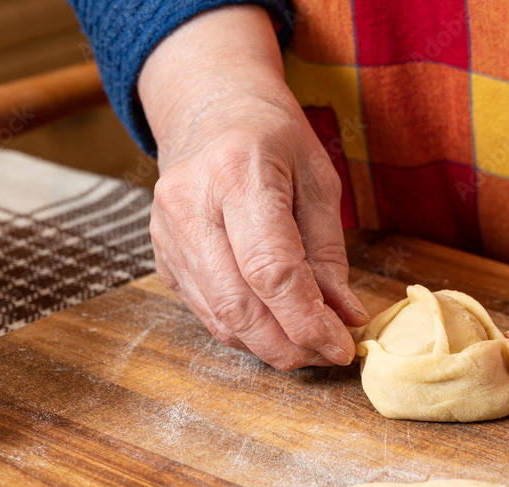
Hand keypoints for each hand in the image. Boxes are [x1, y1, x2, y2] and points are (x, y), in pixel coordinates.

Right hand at [137, 6, 368, 369]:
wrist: (207, 110)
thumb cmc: (271, 138)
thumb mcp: (317, 179)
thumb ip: (329, 252)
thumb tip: (346, 317)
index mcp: (237, 172)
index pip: (271, 269)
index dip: (308, 320)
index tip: (341, 346)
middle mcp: (191, 206)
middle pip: (240, 305)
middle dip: (289, 345)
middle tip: (326, 354)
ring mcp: (168, 235)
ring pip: (220, 318)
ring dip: (268, 346)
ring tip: (307, 346)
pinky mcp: (163, 257)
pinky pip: (206, 313)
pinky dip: (245, 332)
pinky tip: (274, 329)